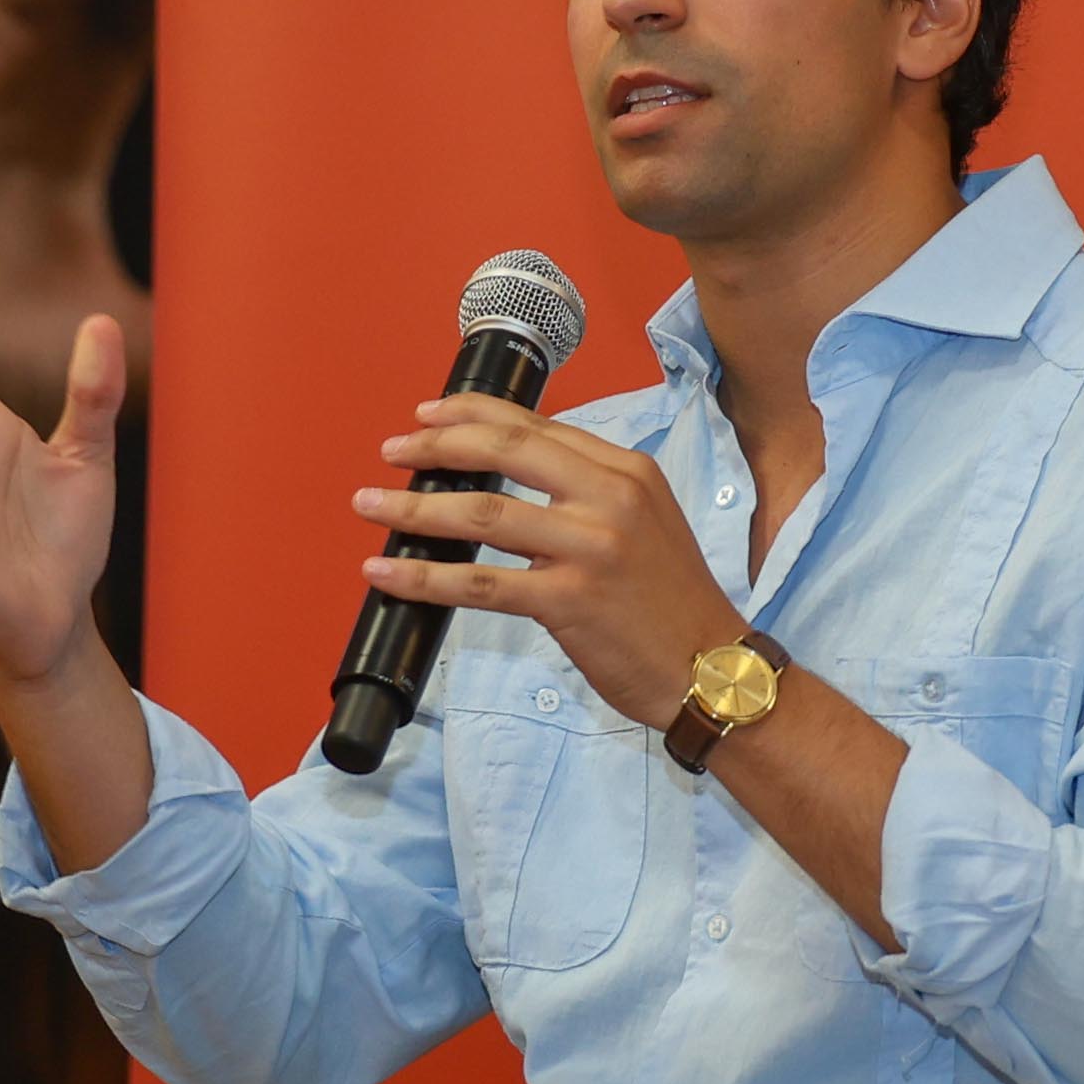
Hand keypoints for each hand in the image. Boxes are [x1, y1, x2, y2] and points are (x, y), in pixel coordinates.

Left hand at [349, 399, 745, 729]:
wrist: (713, 668)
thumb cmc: (673, 602)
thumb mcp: (646, 522)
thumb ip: (588, 494)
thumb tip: (508, 480)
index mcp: (626, 471)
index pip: (534, 426)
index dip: (471, 415)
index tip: (427, 415)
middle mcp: (609, 498)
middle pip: (502, 451)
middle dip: (434, 446)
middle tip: (391, 451)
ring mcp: (589, 548)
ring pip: (480, 514)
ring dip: (414, 508)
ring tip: (370, 505)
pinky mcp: (569, 601)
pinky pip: (478, 585)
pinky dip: (423, 577)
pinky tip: (386, 573)